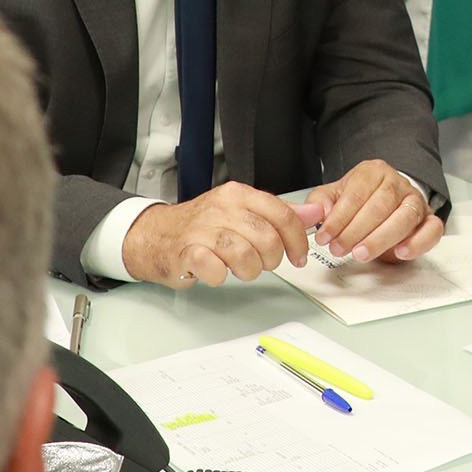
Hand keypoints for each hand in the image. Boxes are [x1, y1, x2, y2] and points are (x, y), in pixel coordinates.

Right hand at [122, 183, 323, 287]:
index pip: (282, 215)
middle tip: (263, 264)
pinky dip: (220, 276)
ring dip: (249, 270)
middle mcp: (221, 208)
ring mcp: (202, 230)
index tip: (298, 256)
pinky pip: (215, 269)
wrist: (155, 235)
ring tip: (240, 269)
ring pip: (245, 255)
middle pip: (267, 239)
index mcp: (238, 195)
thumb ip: (280, 213)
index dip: (297, 241)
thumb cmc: (203, 226)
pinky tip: (216, 272)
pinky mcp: (186, 252)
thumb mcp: (243, 211)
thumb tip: (315, 213)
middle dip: (272, 260)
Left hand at [305, 159, 443, 262]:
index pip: (356, 193)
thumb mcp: (334, 196)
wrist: (384, 204)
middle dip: (356, 231)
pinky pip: (432, 230)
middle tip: (339, 248)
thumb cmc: (359, 201)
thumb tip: (319, 213)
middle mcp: (398, 183)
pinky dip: (418, 242)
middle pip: (380, 205)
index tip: (325, 236)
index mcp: (374, 172)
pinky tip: (401, 253)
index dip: (339, 217)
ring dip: (381, 238)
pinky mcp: (430, 220)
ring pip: (405, 217)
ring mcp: (416, 201)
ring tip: (361, 254)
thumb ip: (321, 202)